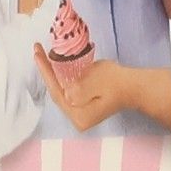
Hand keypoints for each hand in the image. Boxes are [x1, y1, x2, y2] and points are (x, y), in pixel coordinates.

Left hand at [33, 48, 170, 132]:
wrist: (134, 87)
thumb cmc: (118, 82)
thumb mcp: (97, 81)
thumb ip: (80, 88)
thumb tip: (66, 92)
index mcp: (79, 116)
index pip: (57, 91)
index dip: (45, 71)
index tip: (37, 53)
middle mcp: (77, 119)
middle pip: (57, 92)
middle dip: (46, 70)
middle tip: (38, 51)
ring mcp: (80, 114)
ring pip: (61, 91)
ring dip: (52, 73)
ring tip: (43, 55)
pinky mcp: (83, 107)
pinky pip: (67, 90)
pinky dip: (61, 77)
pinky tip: (56, 66)